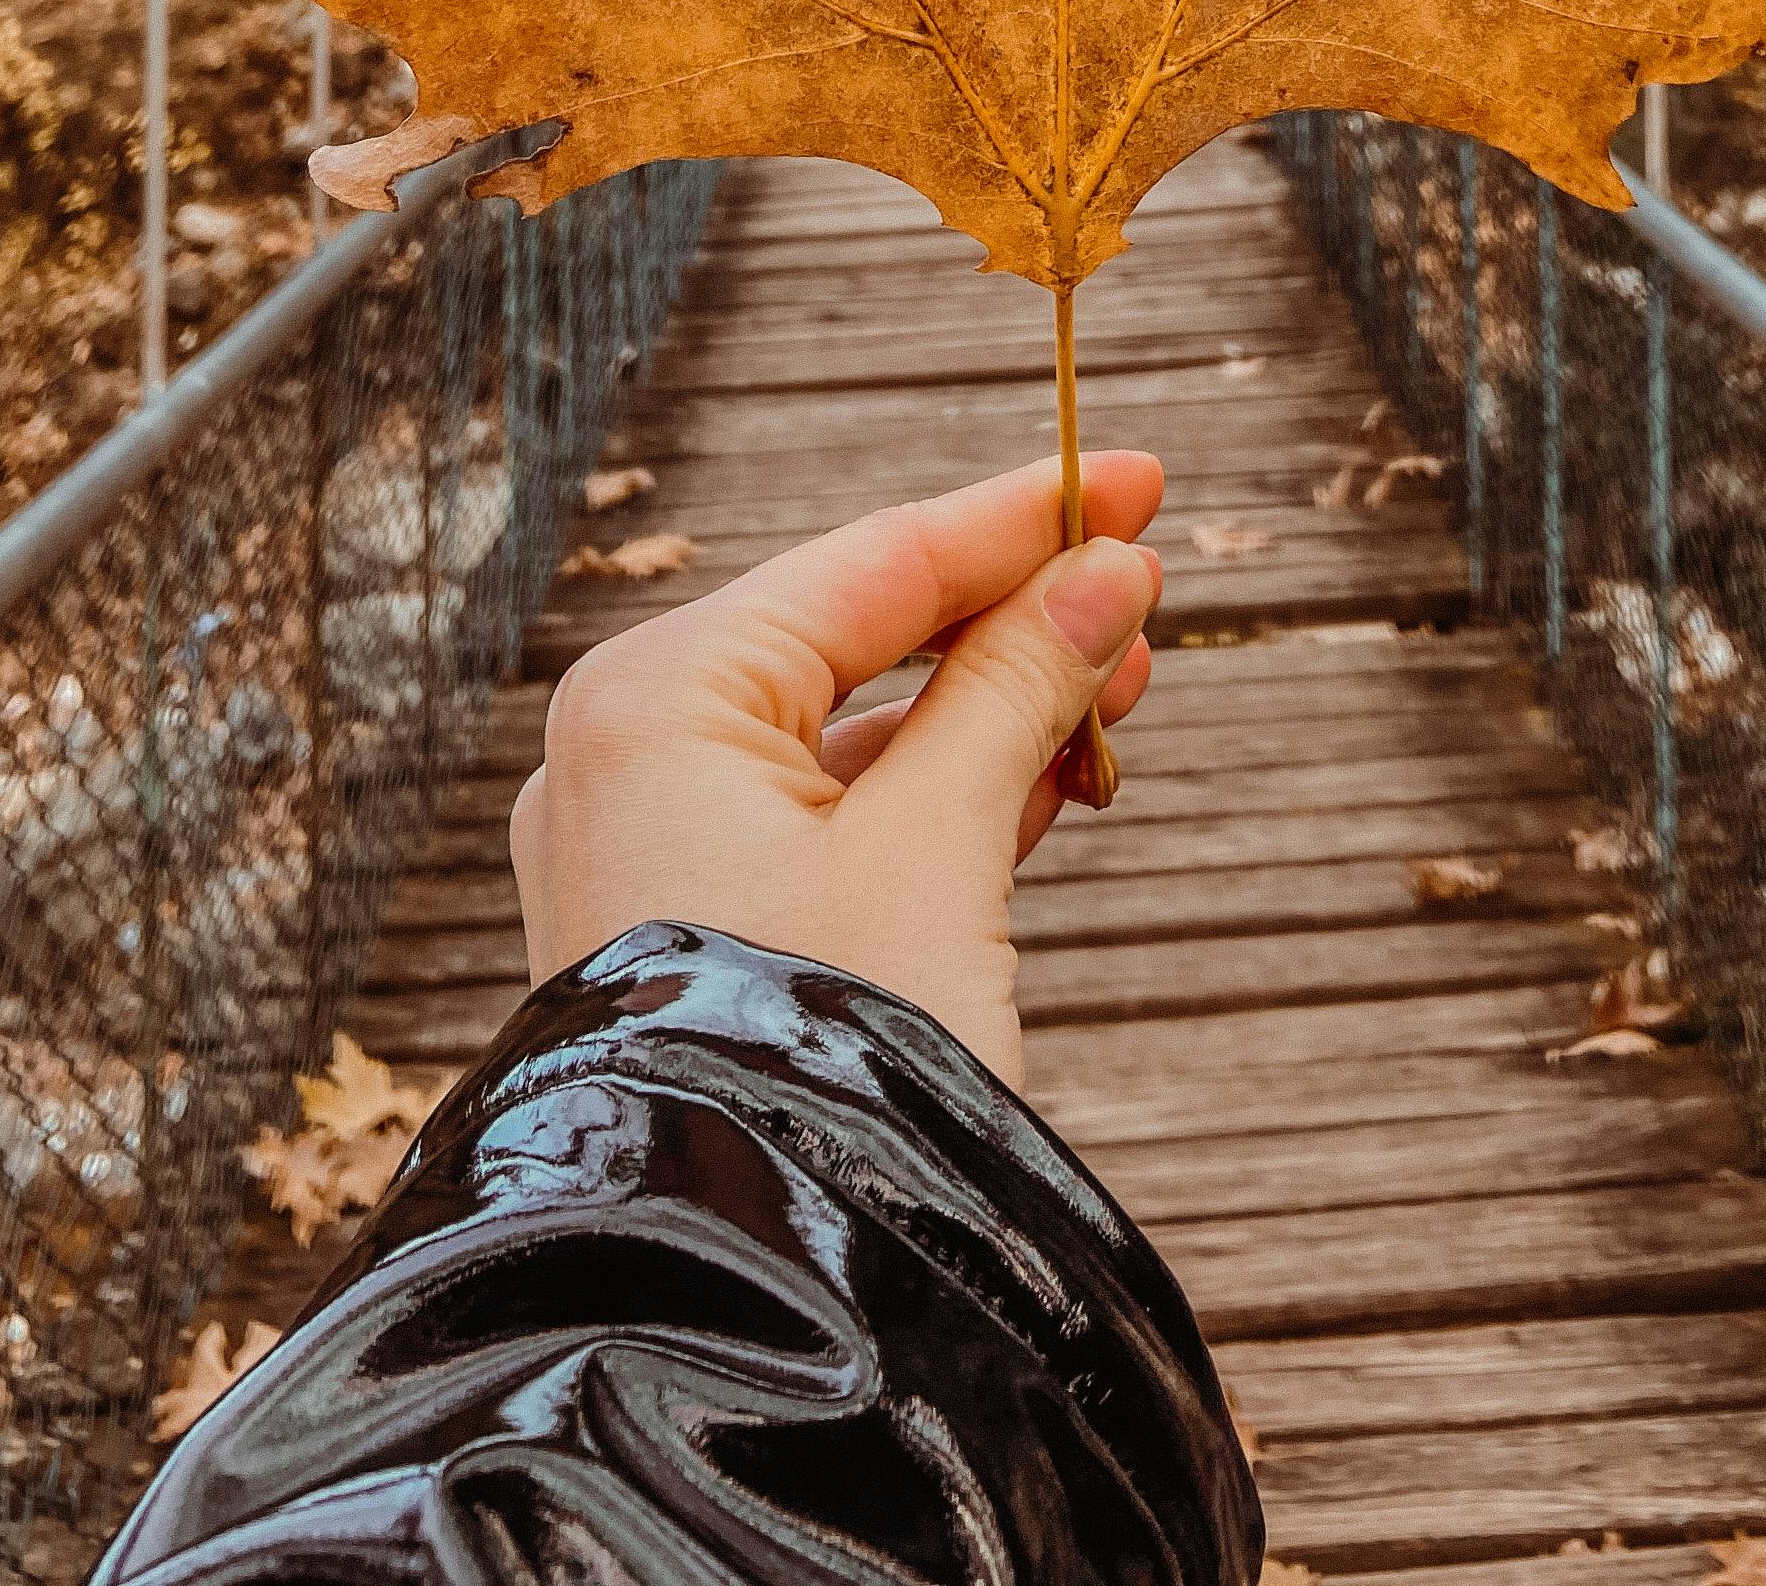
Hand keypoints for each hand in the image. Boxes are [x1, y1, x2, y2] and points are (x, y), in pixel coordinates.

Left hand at [511, 452, 1164, 1085]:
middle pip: (856, 638)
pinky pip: (820, 819)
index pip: (871, 562)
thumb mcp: (939, 851)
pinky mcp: (677, 926)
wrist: (731, 1292)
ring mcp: (638, 845)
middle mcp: (622, 752)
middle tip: (1143, 604)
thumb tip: (1107, 574)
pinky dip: (932, 796)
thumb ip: (1019, 690)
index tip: (1131, 473)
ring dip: (986, 713)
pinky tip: (1041, 783)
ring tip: (1116, 701)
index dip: (1019, 517)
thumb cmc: (816, 1052)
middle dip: (1010, 622)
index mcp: (654, 696)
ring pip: (847, 735)